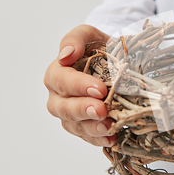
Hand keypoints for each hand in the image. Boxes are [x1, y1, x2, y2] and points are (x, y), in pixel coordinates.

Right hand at [44, 25, 116, 146]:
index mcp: (57, 74)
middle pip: (63, 108)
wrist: (116, 62)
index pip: (61, 80)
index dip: (78, 86)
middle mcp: (59, 97)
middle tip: (102, 110)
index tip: (100, 89)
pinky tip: (112, 139)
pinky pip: (87, 137)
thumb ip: (76, 38)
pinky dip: (99, 139)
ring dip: (92, 128)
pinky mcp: (83, 127)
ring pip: (74, 126)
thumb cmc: (99, 48)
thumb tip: (65, 54)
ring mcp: (71, 115)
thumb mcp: (90, 35)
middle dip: (83, 110)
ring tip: (109, 127)